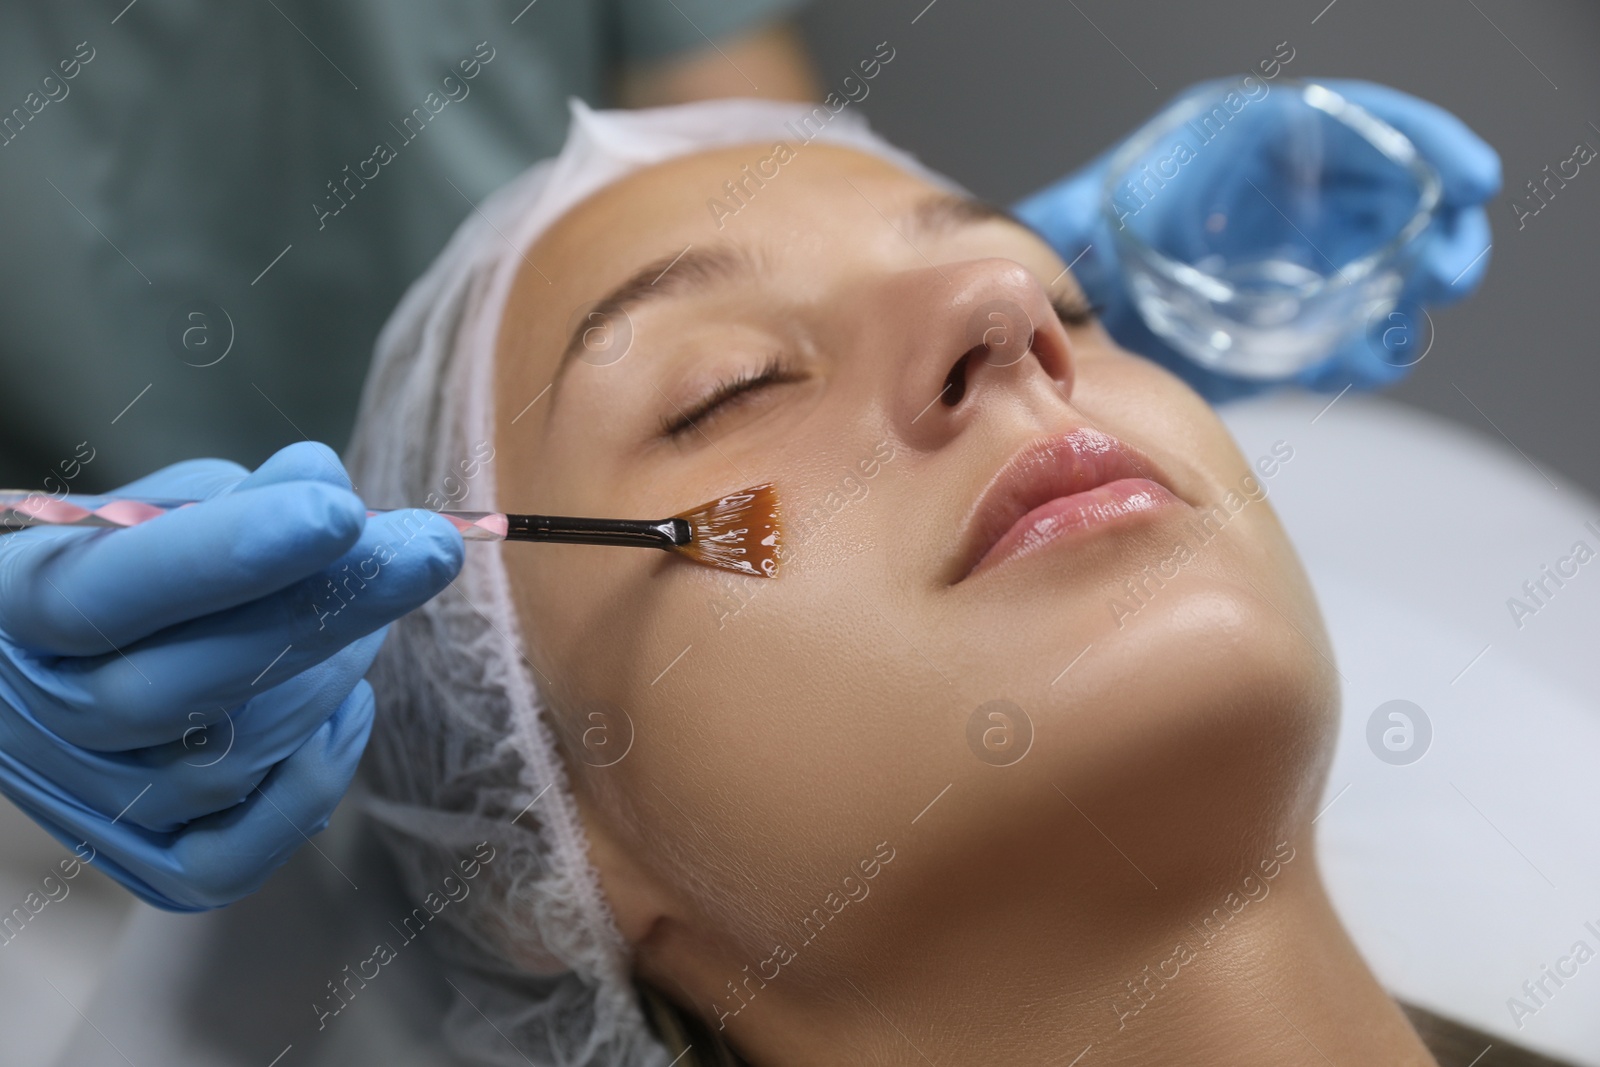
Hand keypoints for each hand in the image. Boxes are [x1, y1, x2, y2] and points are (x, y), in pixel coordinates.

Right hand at [0, 442, 462, 909]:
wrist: (65, 668)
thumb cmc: (126, 565)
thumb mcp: (158, 509)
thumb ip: (236, 499)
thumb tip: (322, 480)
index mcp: (12, 604)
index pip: (109, 588)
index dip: (226, 555)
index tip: (340, 510)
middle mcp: (33, 717)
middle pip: (183, 685)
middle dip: (325, 610)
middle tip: (427, 548)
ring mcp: (86, 803)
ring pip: (230, 761)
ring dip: (327, 676)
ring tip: (367, 611)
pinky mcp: (148, 864)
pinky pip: (238, 857)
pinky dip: (313, 781)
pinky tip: (348, 704)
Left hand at [1014, 78, 1501, 401]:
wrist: (1070, 309)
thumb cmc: (1076, 246)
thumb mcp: (1073, 219)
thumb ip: (1076, 223)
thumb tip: (1057, 243)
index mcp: (1248, 152)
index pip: (1355, 127)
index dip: (1423, 142)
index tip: (1468, 178)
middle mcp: (1283, 204)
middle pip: (1388, 200)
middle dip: (1435, 229)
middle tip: (1449, 269)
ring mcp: (1294, 267)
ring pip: (1381, 269)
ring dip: (1409, 291)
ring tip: (1410, 317)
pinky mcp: (1285, 330)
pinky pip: (1344, 337)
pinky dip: (1365, 350)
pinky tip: (1369, 359)